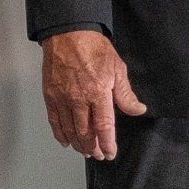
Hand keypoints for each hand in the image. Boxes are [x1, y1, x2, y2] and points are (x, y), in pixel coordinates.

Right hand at [41, 29, 145, 159]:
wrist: (68, 33)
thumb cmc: (93, 47)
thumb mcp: (117, 67)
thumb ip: (126, 93)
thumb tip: (138, 109)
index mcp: (98, 92)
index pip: (104, 127)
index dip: (108, 144)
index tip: (110, 153)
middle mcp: (79, 99)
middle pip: (85, 133)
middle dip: (93, 148)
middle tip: (99, 155)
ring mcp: (63, 98)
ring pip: (70, 130)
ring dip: (78, 144)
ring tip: (86, 151)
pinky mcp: (50, 95)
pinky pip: (55, 121)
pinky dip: (60, 134)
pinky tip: (66, 141)